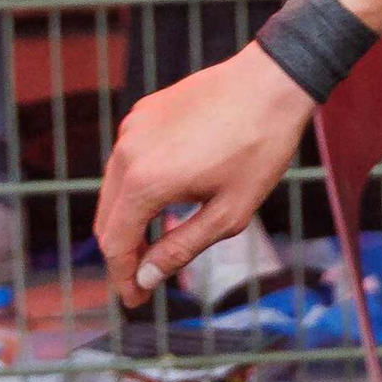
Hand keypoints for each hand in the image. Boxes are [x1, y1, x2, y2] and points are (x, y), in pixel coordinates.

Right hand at [95, 46, 316, 305]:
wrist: (273, 80)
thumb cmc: (260, 147)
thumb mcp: (229, 212)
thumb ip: (181, 248)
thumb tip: (145, 278)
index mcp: (145, 181)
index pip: (116, 243)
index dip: (122, 277)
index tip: (136, 300)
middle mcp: (128, 152)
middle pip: (108, 219)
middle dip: (123, 253)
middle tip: (145, 280)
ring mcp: (133, 128)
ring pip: (115, 189)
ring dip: (129, 220)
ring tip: (156, 243)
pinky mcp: (144, 113)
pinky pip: (129, 160)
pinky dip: (137, 186)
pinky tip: (165, 199)